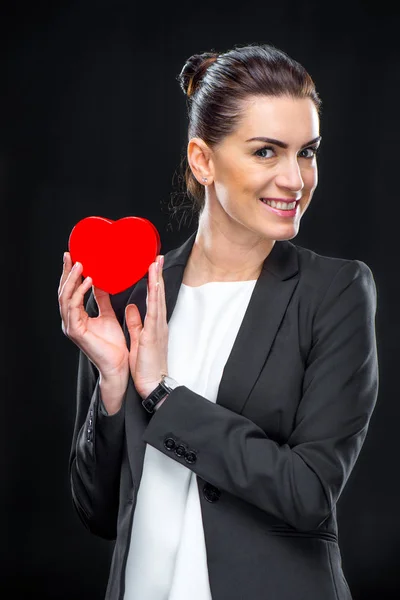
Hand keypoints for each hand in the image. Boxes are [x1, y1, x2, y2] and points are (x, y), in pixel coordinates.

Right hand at [58, 253, 129, 384]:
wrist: (118, 364)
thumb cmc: (113, 344)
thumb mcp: (108, 315)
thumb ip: (102, 300)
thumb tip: (101, 283)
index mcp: (76, 317)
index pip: (69, 291)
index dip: (69, 274)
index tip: (73, 257)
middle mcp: (69, 321)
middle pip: (63, 292)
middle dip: (66, 272)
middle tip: (70, 255)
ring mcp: (70, 326)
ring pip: (65, 297)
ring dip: (72, 279)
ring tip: (80, 264)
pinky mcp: (76, 331)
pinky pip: (74, 308)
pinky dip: (80, 292)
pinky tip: (88, 281)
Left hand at [125, 255, 167, 398]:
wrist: (153, 383)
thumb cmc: (146, 365)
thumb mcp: (139, 339)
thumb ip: (136, 322)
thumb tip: (132, 307)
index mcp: (154, 324)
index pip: (154, 298)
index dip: (153, 281)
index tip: (152, 266)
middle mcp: (158, 322)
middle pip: (159, 294)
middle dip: (158, 275)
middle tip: (157, 257)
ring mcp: (158, 327)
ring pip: (158, 298)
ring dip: (157, 279)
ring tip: (155, 263)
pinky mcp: (154, 333)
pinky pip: (154, 311)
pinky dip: (155, 296)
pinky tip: (155, 284)